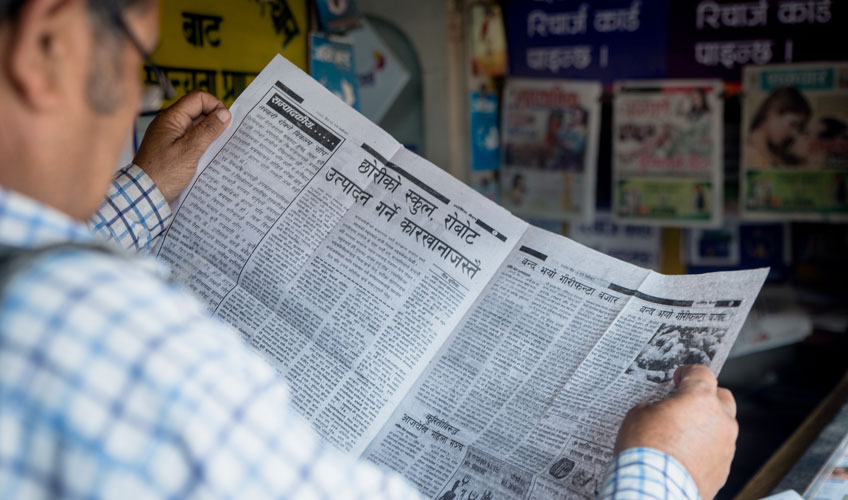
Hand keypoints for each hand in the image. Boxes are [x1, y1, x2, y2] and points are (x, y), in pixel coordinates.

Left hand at [133, 90, 230, 202]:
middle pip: (198, 111)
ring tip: (217, 148)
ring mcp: (170, 136)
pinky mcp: (172, 149)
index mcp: (171, 118)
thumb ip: (208, 130)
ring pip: (196, 127)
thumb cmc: (162, 174)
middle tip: (223, 137)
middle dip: (214, 121)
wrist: (145, 195)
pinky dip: (202, 145)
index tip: (225, 121)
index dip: (215, 105)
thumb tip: (224, 114)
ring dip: (209, 135)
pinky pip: (191, 140)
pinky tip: (207, 156)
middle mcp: (170, 124)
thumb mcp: (190, 151)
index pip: (198, 97)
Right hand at [615, 364, 737, 499]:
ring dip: (705, 426)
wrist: (654, 488)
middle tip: (684, 405)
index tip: (680, 378)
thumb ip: (656, 406)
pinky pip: (717, 451)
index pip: (702, 372)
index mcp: (700, 398)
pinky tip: (684, 456)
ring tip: (681, 436)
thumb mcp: (638, 415)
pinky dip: (705, 450)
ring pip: (721, 427)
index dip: (688, 373)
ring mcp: (726, 446)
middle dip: (705, 398)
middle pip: (721, 397)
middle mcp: (720, 419)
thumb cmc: (645, 451)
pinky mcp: (724, 469)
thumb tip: (660, 411)